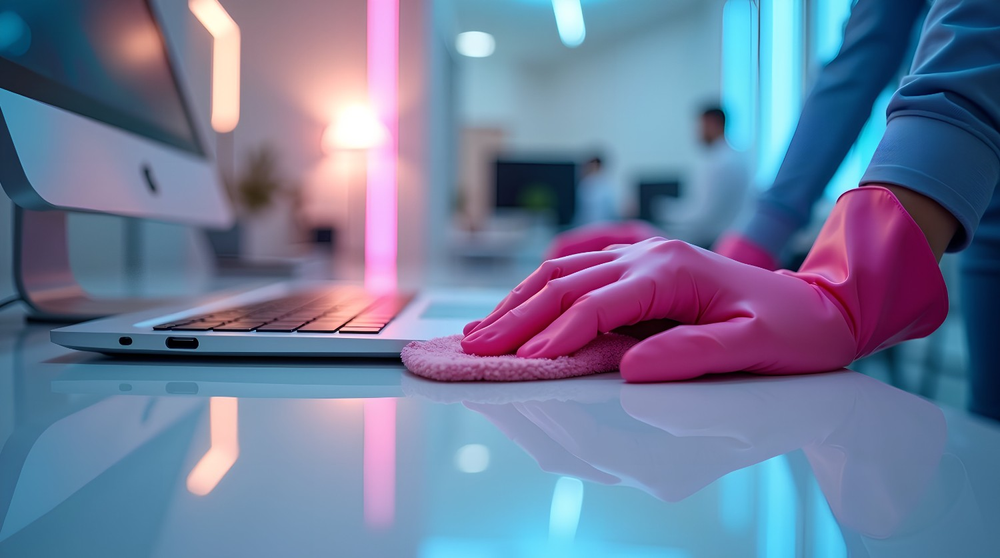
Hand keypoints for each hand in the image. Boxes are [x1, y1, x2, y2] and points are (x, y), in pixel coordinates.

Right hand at [463, 187, 947, 381]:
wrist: (821, 302)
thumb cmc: (792, 329)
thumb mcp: (753, 346)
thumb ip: (692, 353)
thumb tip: (629, 369)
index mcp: (671, 271)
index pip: (595, 305)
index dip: (555, 335)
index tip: (523, 362)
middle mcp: (649, 256)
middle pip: (565, 283)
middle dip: (517, 316)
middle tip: (476, 346)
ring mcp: (644, 255)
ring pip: (564, 271)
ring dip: (520, 300)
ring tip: (481, 329)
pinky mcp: (644, 263)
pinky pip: (581, 265)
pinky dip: (544, 285)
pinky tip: (523, 298)